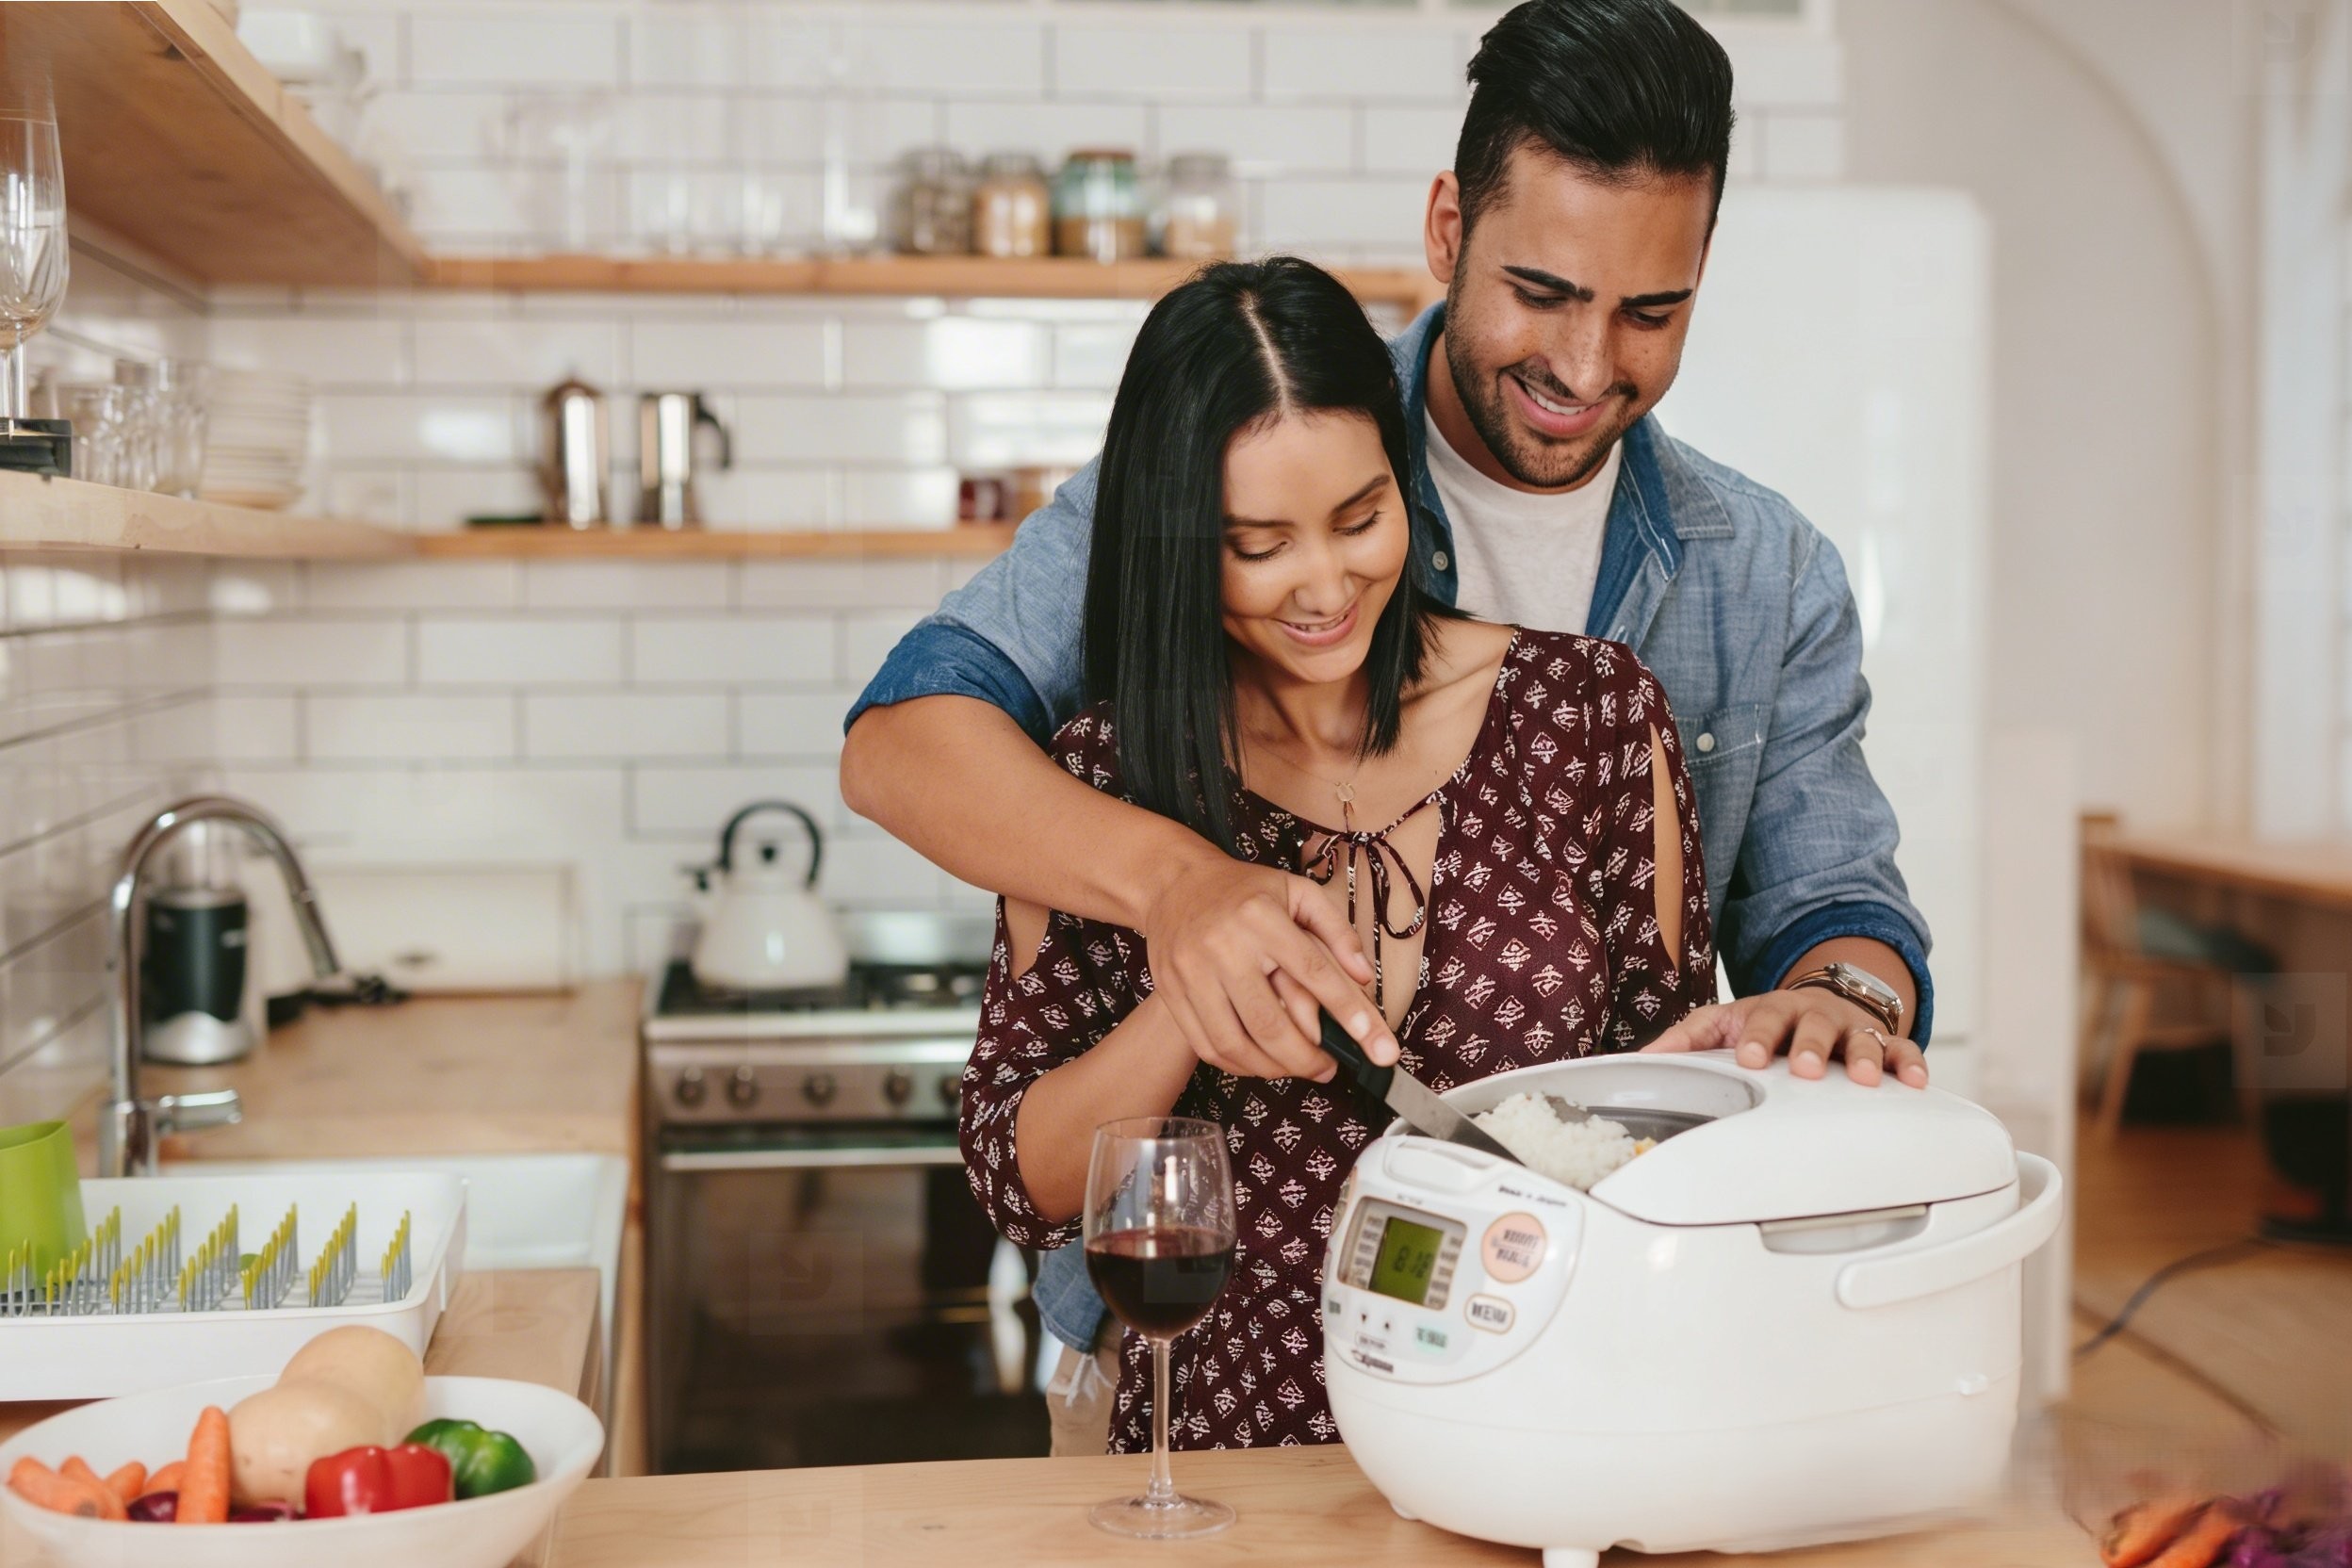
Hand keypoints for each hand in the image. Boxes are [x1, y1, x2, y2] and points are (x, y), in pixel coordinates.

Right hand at [1138, 854, 1396, 1082]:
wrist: (1175, 884)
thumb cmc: (1244, 890)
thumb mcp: (1297, 892)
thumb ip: (1336, 930)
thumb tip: (1364, 977)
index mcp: (1261, 916)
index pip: (1312, 971)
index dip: (1346, 1011)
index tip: (1375, 1043)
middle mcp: (1224, 946)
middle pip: (1269, 1023)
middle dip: (1306, 1058)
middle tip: (1330, 1069)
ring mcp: (1192, 973)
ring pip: (1236, 1043)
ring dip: (1274, 1069)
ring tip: (1298, 1068)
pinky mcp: (1172, 993)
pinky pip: (1208, 1046)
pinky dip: (1240, 1065)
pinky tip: (1262, 1064)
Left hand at [1641, 989, 1927, 1087]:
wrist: (1820, 999)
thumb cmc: (1765, 1022)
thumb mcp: (1722, 1024)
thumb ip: (1685, 1042)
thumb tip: (1639, 1062)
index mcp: (1768, 1012)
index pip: (1759, 1022)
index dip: (1755, 1039)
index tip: (1748, 1059)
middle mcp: (1810, 1016)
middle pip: (1811, 1026)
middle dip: (1809, 1046)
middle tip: (1805, 1068)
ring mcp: (1848, 1028)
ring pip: (1860, 1038)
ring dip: (1862, 1057)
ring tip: (1864, 1079)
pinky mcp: (1883, 1041)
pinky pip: (1901, 1050)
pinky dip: (1909, 1064)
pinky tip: (1915, 1082)